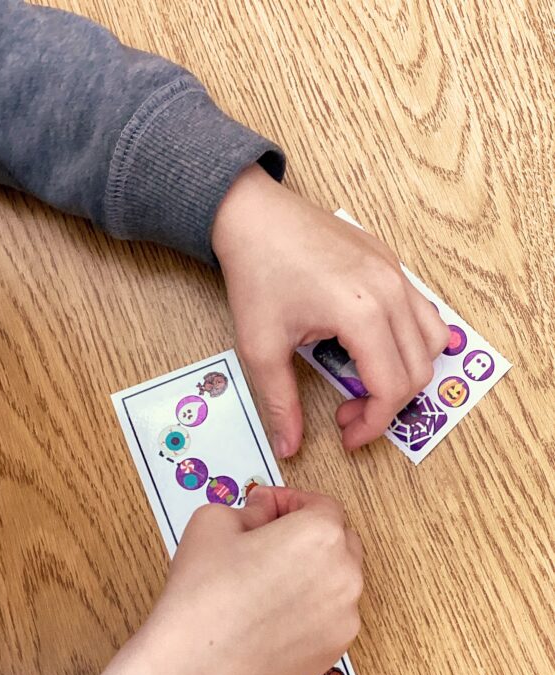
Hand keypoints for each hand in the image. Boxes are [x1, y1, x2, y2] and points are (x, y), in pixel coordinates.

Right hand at [49, 487, 361, 674]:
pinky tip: (272, 613)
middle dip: (306, 536)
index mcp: (320, 535)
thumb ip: (251, 507)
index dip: (290, 502)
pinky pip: (331, 616)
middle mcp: (344, 574)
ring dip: (312, 573)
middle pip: (338, 541)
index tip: (269, 509)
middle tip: (268, 542)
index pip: (321, 505)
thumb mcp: (213, 521)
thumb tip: (265, 512)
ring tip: (267, 582)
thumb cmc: (202, 597)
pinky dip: (311, 609)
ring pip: (336, 581)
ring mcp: (344, 616)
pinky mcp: (335, 649)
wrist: (196, 667)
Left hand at [212, 165, 449, 455]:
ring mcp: (396, 274)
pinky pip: (422, 312)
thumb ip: (280, 403)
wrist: (254, 216)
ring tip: (365, 382)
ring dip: (407, 373)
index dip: (373, 424)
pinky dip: (410, 342)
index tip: (348, 437)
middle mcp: (391, 292)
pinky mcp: (392, 264)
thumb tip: (288, 446)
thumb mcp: (261, 347)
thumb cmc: (257, 273)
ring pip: (433, 342)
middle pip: (419, 371)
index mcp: (362, 313)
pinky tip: (372, 349)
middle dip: (387, 405)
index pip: (392, 388)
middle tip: (348, 414)